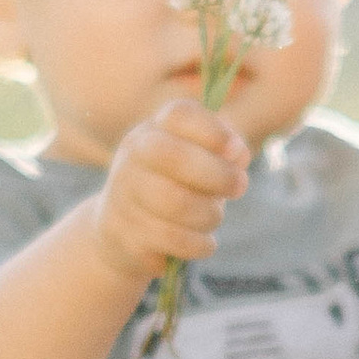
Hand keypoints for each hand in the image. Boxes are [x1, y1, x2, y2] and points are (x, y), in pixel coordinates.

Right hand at [89, 101, 249, 287]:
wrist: (119, 235)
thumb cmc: (172, 190)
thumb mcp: (195, 164)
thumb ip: (222, 154)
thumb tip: (238, 154)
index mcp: (153, 132)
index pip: (179, 115)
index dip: (213, 131)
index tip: (236, 151)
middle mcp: (133, 157)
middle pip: (173, 155)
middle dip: (217, 173)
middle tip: (239, 187)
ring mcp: (124, 195)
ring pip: (176, 202)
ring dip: (209, 214)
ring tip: (214, 218)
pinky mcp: (125, 233)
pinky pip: (173, 238)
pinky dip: (199, 243)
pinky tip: (204, 243)